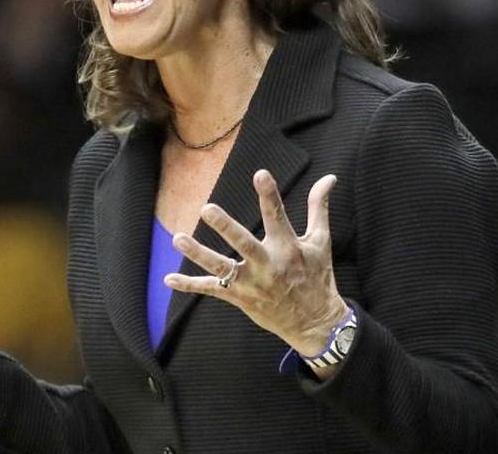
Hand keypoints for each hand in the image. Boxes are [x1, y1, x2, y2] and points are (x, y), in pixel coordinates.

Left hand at [165, 171, 348, 358]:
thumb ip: (319, 208)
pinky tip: (168, 279)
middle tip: (207, 209)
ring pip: (221, 267)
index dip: (269, 195)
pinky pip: (212, 290)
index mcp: (289, 248)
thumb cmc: (317, 277)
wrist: (315, 323)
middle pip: (244, 243)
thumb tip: (329, 177)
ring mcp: (252, 283)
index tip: (260, 174)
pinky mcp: (240, 298)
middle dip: (226, 227)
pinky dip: (190, 286)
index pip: (278, 216)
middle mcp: (268, 265)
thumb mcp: (321, 242)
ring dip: (198, 254)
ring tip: (178, 239)